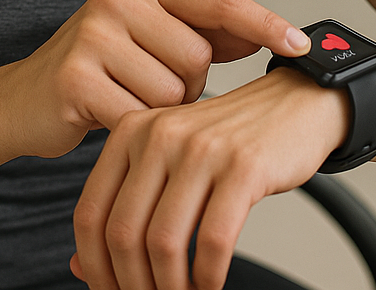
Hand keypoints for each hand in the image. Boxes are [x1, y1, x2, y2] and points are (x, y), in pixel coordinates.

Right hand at [0, 0, 309, 159]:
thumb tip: (272, 33)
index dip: (263, 23)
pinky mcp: (76, 77)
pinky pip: (140, 117)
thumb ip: (203, 33)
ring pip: (173, 93)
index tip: (300, 44)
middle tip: (147, 86)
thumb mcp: (149, 39)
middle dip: (187, 87)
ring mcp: (93, 35)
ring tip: (125, 98)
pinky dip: (132, 127)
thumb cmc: (96, 72)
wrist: (20, 102)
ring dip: (160, 112)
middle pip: (199, 57)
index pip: (217, 1)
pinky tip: (106, 115)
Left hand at [70, 68, 350, 289]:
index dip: (94, 265)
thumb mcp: (169, 162)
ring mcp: (201, 150)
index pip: (91, 212)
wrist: (296, 104)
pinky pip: (213, 240)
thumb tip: (80, 268)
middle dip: (132, 284)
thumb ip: (126, 206)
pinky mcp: (243, 167)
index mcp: (130, 131)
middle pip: (123, 233)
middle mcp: (159, 135)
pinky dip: (207, 277)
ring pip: (164, 242)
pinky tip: (210, 284)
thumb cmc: (230, 140)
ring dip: (170, 287)